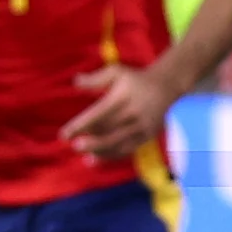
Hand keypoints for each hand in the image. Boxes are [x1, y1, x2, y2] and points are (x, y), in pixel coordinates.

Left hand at [60, 55, 186, 161]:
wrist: (167, 86)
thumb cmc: (134, 79)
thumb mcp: (116, 72)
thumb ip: (95, 79)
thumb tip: (75, 81)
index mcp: (124, 97)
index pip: (99, 113)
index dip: (81, 125)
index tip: (64, 134)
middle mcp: (135, 112)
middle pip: (110, 130)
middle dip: (92, 141)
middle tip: (74, 146)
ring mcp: (143, 125)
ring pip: (120, 142)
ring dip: (101, 151)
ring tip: (84, 156)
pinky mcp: (148, 134)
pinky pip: (129, 148)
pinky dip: (112, 156)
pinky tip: (95, 160)